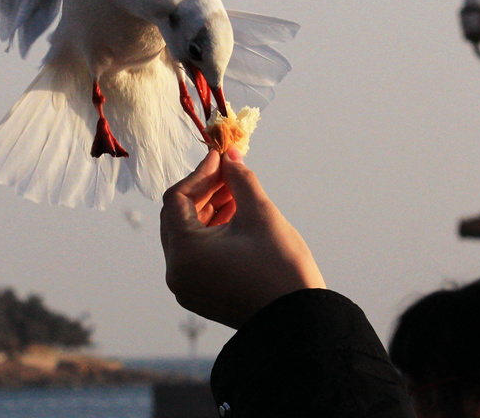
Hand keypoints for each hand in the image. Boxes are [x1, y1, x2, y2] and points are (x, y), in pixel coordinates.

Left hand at [159, 148, 325, 328]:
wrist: (302, 323)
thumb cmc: (281, 268)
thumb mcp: (260, 214)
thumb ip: (240, 179)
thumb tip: (230, 156)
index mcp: (183, 252)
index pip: (177, 198)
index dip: (200, 173)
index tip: (222, 158)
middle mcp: (177, 272)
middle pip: (178, 217)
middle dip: (204, 191)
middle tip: (230, 172)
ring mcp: (187, 287)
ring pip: (188, 235)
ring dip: (209, 211)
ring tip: (238, 193)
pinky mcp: (201, 295)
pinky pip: (196, 255)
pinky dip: (212, 234)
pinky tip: (236, 217)